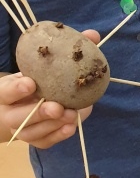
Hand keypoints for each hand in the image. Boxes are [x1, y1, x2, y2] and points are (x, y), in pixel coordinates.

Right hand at [0, 26, 100, 146]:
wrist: (23, 104)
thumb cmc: (35, 79)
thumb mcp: (40, 66)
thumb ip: (64, 50)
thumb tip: (93, 35)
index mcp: (6, 92)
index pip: (5, 92)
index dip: (16, 89)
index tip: (31, 82)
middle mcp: (10, 113)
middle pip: (18, 117)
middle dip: (38, 113)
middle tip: (57, 107)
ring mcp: (22, 128)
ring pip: (32, 132)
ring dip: (52, 125)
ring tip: (71, 116)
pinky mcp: (35, 139)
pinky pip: (44, 141)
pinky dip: (58, 135)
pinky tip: (71, 127)